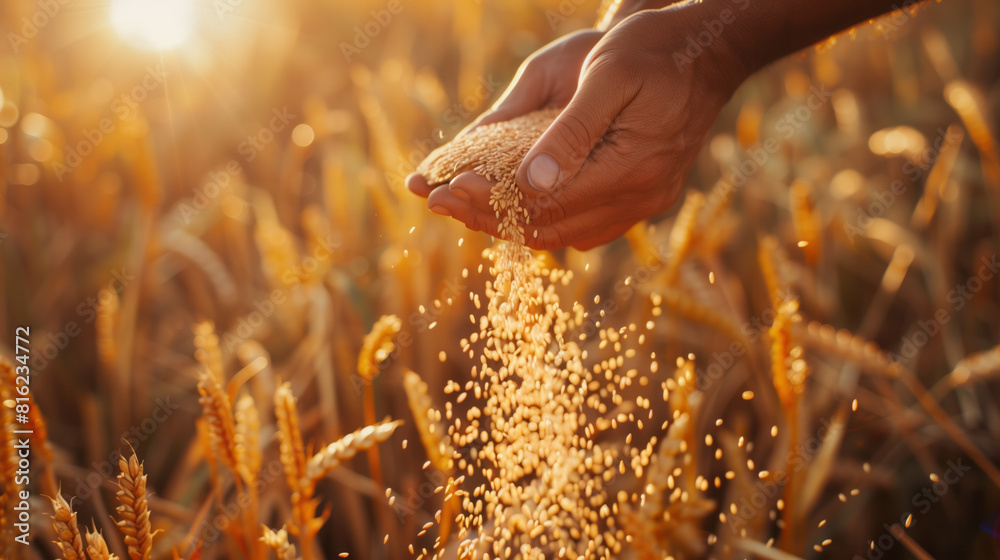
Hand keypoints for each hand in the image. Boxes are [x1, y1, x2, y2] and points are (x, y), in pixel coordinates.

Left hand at [412, 5, 745, 249]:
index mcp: (631, 169)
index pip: (546, 204)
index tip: (445, 189)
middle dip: (489, 218)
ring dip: (513, 225)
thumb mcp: (606, 75)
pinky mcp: (643, 197)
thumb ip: (570, 132)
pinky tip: (514, 208)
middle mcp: (640, 197)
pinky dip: (546, 221)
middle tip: (442, 202)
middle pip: (551, 228)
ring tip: (466, 207)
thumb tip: (528, 182)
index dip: (490, 202)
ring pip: (566, 233)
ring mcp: (645, 202)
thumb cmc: (652, 50)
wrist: (709, 49)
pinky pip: (586, 225)